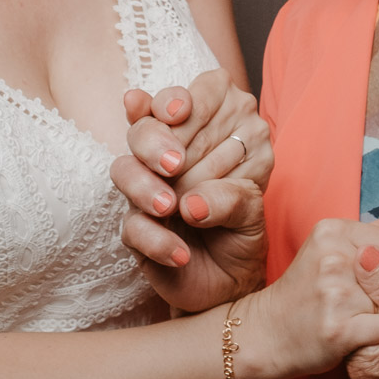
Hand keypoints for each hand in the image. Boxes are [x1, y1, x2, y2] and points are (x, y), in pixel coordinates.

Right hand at [108, 70, 273, 310]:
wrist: (233, 280)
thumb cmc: (243, 229)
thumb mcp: (254, 209)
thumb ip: (235, 194)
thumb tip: (193, 204)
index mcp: (205, 132)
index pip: (186, 99)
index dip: (177, 98)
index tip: (179, 112)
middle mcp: (169, 154)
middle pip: (145, 128)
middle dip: (154, 141)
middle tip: (174, 165)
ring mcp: (147, 188)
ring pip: (124, 168)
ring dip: (145, 186)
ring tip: (171, 208)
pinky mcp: (136, 228)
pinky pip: (132, 226)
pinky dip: (156, 239)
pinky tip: (181, 253)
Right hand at [239, 217, 378, 378]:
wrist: (269, 331)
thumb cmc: (308, 288)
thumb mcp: (334, 247)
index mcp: (331, 231)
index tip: (371, 273)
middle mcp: (332, 258)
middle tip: (354, 295)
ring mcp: (335, 294)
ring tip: (350, 313)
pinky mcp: (339, 329)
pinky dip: (378, 333)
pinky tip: (355, 331)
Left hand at [346, 242, 378, 378]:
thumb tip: (363, 254)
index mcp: (363, 357)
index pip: (348, 292)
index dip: (371, 258)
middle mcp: (356, 356)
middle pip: (351, 290)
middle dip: (376, 257)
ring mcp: (365, 347)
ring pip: (361, 289)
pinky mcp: (376, 337)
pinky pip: (372, 298)